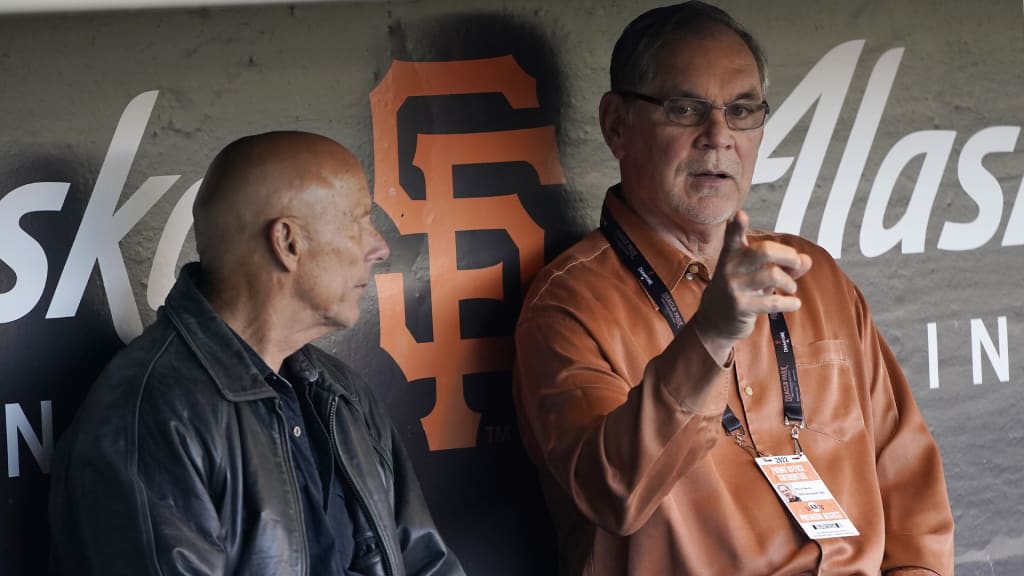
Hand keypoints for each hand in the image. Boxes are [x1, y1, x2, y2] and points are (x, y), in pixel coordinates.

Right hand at [690, 211, 812, 362]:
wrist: (715, 320)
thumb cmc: (742, 290)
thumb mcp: (758, 274)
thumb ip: (784, 266)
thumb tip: (807, 260)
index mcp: (732, 255)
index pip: (733, 237)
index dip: (737, 226)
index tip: (740, 215)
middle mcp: (730, 268)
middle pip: (764, 251)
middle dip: (788, 255)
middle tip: (796, 263)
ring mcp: (734, 287)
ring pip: (772, 275)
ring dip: (789, 282)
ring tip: (791, 288)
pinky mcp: (740, 307)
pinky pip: (773, 302)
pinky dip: (790, 303)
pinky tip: (794, 304)